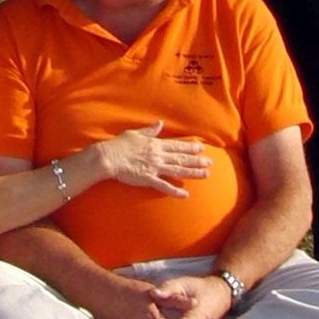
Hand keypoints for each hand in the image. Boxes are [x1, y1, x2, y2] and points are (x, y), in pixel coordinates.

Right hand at [91, 124, 213, 195]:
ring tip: (205, 174)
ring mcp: (154, 168)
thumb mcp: (135, 133)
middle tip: (210, 162)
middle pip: (181, 158)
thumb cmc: (119, 145)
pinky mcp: (148, 179)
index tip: (202, 147)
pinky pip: (164, 186)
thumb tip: (160, 123)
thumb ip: (150, 130)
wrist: (108, 157)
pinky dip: (175, 191)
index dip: (191, 146)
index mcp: (155, 144)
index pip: (177, 145)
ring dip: (193, 173)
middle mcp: (158, 155)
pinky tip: (186, 194)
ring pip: (178, 170)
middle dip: (197, 160)